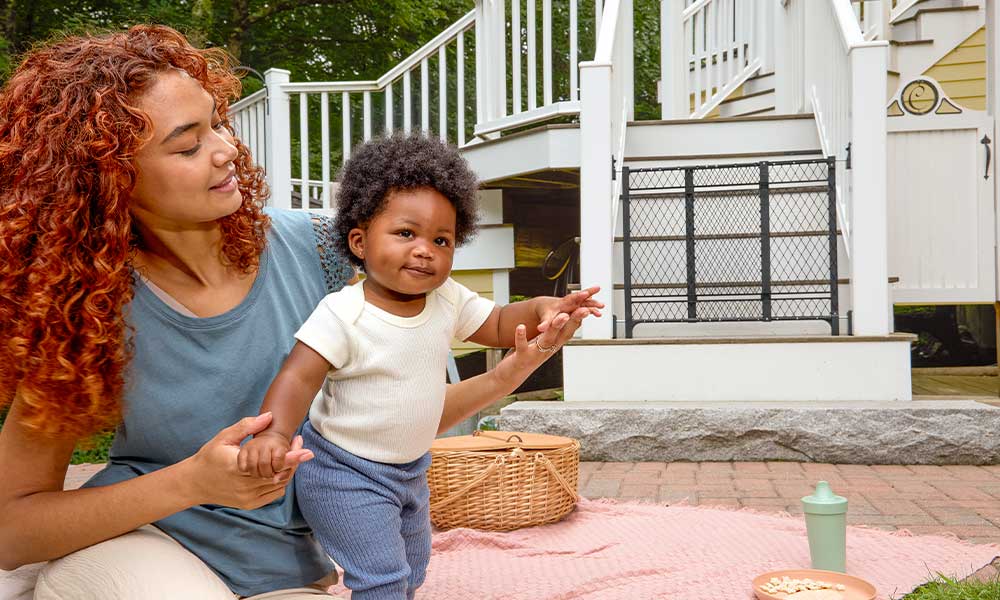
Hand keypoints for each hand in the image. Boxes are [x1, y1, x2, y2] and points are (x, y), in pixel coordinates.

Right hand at [183, 413, 313, 509]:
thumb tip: (269, 416)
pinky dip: (280, 481)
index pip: (271, 464)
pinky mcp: (249, 505)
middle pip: (280, 474)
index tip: (307, 451)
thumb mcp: (224, 437)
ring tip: (290, 454)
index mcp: (238, 467)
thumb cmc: (209, 457)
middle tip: (298, 443)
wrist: (194, 484)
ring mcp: (247, 497)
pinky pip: (274, 493)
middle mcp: (244, 485)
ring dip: (288, 470)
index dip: (291, 458)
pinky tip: (278, 469)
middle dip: (293, 459)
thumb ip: (246, 426)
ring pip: (279, 484)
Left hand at [493, 305, 590, 386]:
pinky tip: (520, 326)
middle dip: (573, 321)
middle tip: (583, 309)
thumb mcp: (541, 344)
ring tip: (561, 316)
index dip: (578, 320)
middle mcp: (547, 351)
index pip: (568, 332)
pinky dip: (521, 336)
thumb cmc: (526, 357)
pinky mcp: (521, 357)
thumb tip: (563, 319)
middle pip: (563, 335)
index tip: (587, 308)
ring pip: (547, 340)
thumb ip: (551, 333)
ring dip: (554, 327)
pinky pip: (522, 345)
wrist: (510, 377)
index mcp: (552, 346)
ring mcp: (535, 354)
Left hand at [535, 286, 603, 332]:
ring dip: (593, 303)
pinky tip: (598, 313)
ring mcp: (573, 304)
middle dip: (588, 293)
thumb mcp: (544, 317)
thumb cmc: (545, 312)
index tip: (584, 293)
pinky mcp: (576, 307)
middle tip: (597, 289)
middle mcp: (568, 302)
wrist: (544, 306)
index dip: (578, 296)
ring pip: (584, 301)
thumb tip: (541, 328)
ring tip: (601, 306)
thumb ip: (544, 323)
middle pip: (580, 296)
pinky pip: (585, 307)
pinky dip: (592, 309)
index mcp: (561, 303)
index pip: (570, 298)